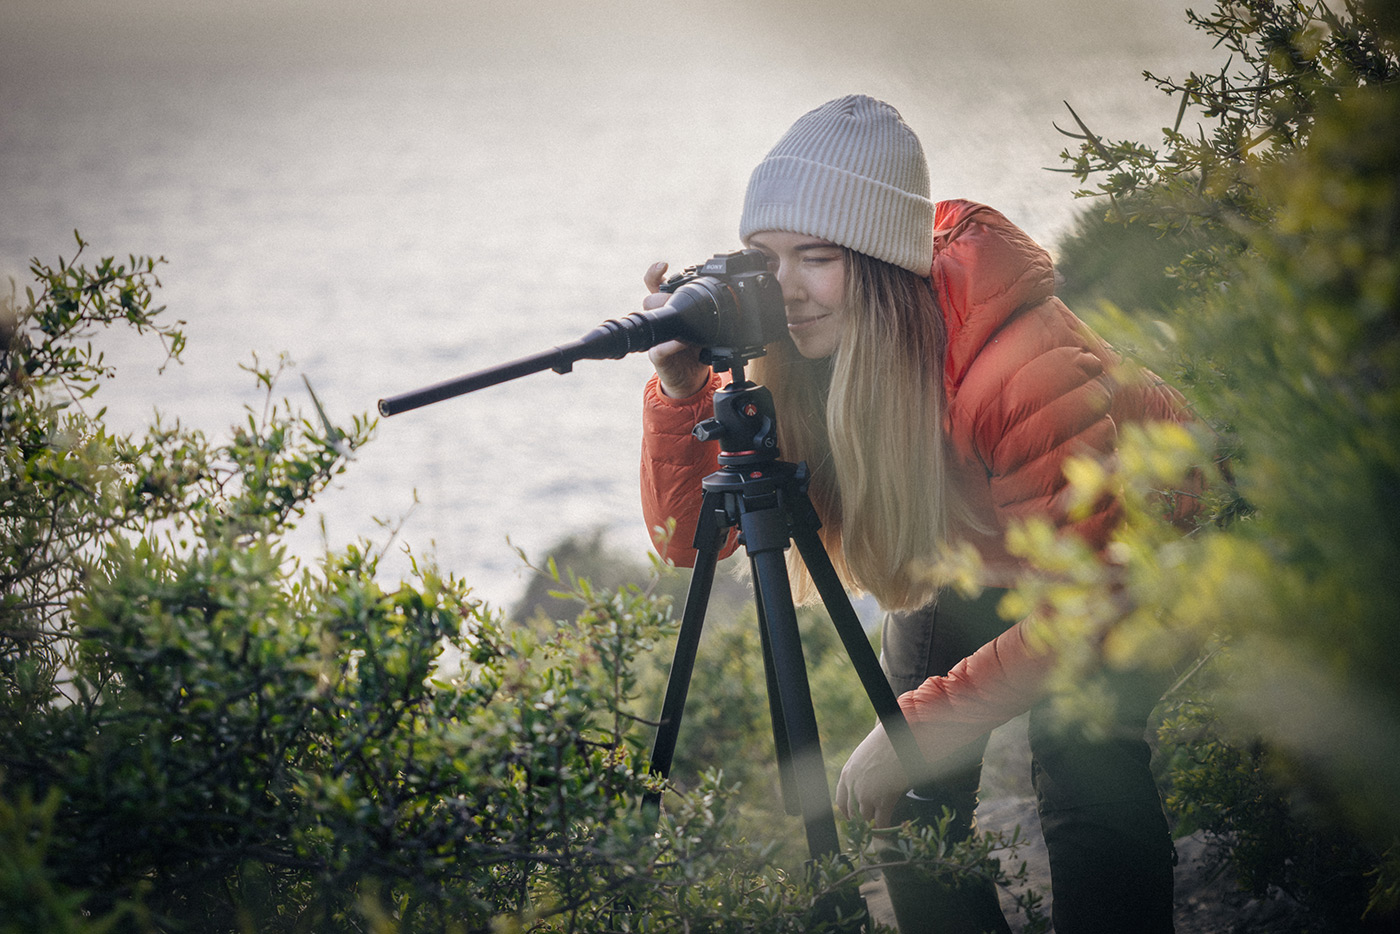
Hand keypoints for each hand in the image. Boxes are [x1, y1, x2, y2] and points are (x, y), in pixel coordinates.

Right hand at [642, 261, 708, 398]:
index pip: (655, 287)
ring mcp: (656, 339)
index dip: (655, 274)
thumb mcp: (706, 326)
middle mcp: (660, 322)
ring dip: (667, 315)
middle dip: (666, 297)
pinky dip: (670, 345)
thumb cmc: (697, 349)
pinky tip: (681, 342)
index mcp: (670, 310)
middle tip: (683, 300)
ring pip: (650, 320)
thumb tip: (723, 290)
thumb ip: (708, 310)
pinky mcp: (657, 357)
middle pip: (651, 300)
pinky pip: (658, 349)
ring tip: (685, 319)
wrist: (691, 379)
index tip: (663, 265)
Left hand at [834, 722, 909, 827]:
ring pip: (866, 820)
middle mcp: (853, 786)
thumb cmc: (887, 740)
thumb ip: (865, 768)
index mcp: (847, 774)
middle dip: (861, 823)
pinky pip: (881, 822)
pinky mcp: (883, 800)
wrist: (899, 738)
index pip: (841, 800)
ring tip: (879, 834)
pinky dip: (884, 830)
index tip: (853, 818)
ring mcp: (867, 795)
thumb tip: (870, 774)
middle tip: (868, 829)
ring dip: (872, 828)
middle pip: (853, 813)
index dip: (847, 812)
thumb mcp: (867, 753)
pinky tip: (888, 834)